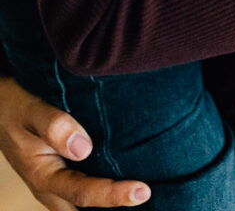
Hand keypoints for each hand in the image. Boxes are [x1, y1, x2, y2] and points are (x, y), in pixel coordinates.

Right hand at [0, 77, 150, 209]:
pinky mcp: (59, 175)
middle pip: (86, 207)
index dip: (114, 195)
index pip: (84, 193)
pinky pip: (81, 191)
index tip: (143, 191)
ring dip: (107, 202)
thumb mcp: (30, 111)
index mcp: (44, 177)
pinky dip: (100, 190)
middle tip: (146, 196)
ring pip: (82, 204)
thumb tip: (84, 148)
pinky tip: (122, 177)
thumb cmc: (14, 106)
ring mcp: (54, 185)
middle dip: (114, 207)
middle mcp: (50, 188)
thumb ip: (54, 127)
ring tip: (139, 194)